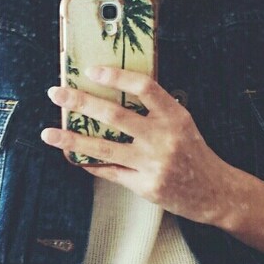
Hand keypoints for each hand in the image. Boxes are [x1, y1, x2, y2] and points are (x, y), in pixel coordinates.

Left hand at [42, 66, 233, 223]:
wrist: (215, 192)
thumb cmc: (194, 153)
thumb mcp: (182, 123)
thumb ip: (154, 110)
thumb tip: (110, 93)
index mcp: (175, 115)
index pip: (144, 87)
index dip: (117, 76)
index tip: (92, 70)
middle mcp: (164, 138)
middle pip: (115, 115)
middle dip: (81, 102)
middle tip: (57, 94)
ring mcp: (153, 164)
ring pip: (104, 148)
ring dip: (72, 139)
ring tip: (48, 133)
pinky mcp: (145, 186)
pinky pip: (110, 172)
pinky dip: (90, 163)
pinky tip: (73, 156)